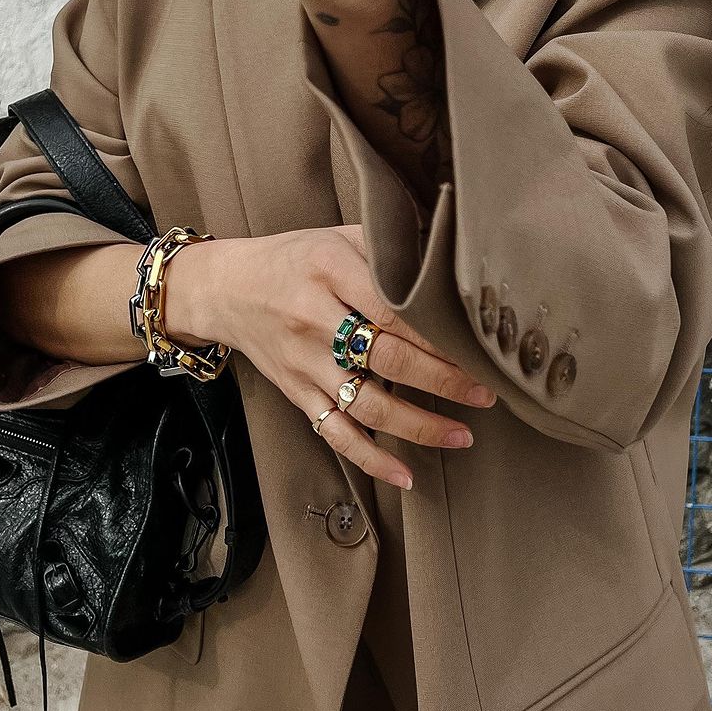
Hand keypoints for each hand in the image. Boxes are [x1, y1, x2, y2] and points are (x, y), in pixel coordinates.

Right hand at [164, 223, 496, 491]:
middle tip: (485, 392)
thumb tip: (449, 259)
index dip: (439, 335)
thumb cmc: (293, 258)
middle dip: (444, 381)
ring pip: (367, 406)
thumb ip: (387, 248)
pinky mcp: (297, 393)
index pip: (395, 310)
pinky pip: (336, 433)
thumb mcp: (338, 235)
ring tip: (462, 434)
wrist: (226, 288)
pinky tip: (405, 475)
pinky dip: (371, 460)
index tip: (477, 349)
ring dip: (419, 427)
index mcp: (330, 271)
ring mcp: (305, 363)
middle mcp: (315, 320)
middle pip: (388, 360)